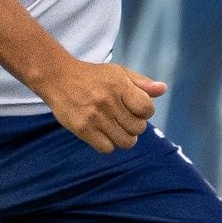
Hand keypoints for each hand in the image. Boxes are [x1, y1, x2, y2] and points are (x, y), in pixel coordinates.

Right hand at [39, 59, 166, 153]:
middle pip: (138, 129)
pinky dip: (107, 145)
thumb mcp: (118, 73)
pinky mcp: (82, 129)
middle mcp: (108, 101)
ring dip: (124, 138)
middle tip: (123, 119)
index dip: (145, 112)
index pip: (147, 109)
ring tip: (116, 129)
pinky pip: (106, 149)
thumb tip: (163, 89)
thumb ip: (141, 83)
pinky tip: (102, 134)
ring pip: (125, 142)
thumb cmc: (93, 76)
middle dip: (135, 126)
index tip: (136, 109)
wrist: (58, 78)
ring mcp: (95, 117)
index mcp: (119, 86)